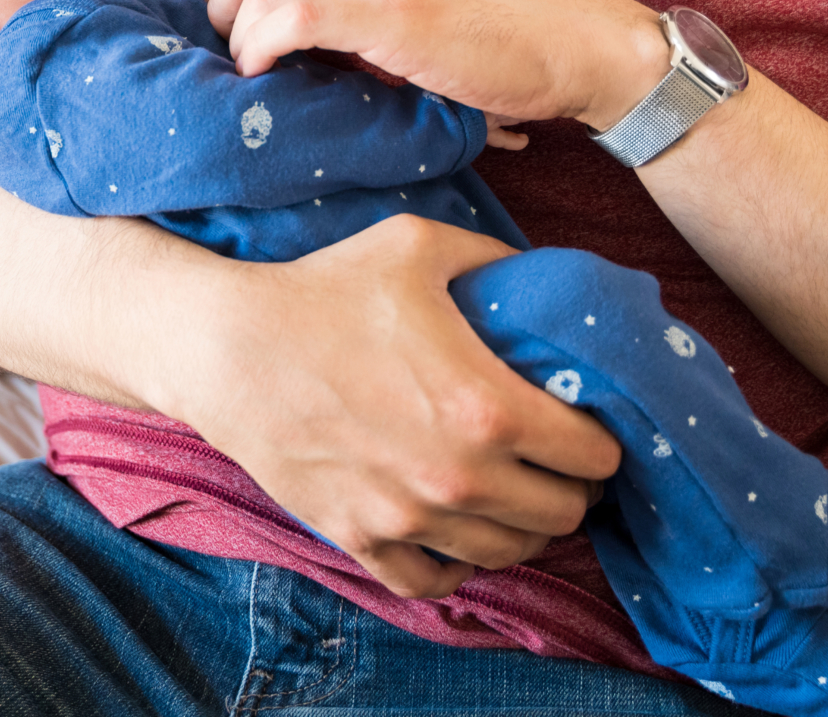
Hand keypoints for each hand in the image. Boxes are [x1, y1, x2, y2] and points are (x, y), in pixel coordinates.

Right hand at [173, 215, 621, 596]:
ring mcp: (409, 518)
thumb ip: (497, 261)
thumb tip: (544, 281)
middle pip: (564, 515)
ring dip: (520, 523)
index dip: (600, 437)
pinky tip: (452, 526)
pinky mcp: (362, 538)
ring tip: (509, 488)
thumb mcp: (421, 247)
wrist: (227, 346)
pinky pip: (434, 581)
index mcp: (491, 408)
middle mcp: (460, 478)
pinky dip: (454, 562)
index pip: (596, 457)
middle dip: (570, 484)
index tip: (583, 420)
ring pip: (508, 554)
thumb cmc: (325, 289)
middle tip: (552, 455)